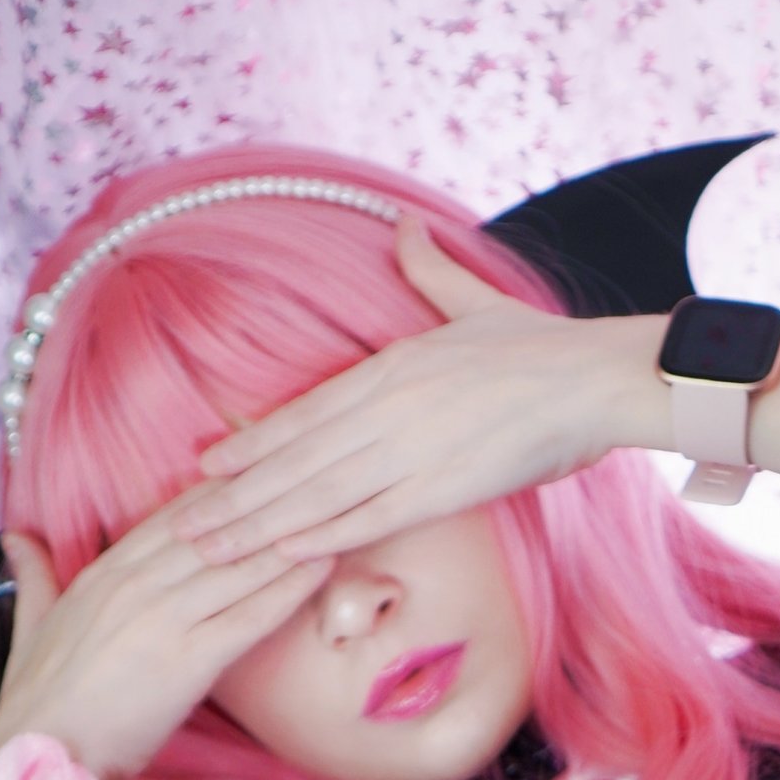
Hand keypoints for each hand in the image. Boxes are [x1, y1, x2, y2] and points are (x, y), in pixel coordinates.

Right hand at [0, 501, 334, 779]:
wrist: (41, 755)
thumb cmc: (39, 701)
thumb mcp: (30, 624)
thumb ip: (34, 575)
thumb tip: (18, 536)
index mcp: (102, 573)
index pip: (172, 519)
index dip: (219, 492)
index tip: (258, 469)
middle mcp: (135, 585)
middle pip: (213, 530)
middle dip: (265, 502)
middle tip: (312, 477)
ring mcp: (164, 619)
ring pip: (237, 565)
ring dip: (288, 537)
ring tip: (332, 511)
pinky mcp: (189, 661)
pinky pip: (250, 614)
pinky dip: (289, 587)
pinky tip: (322, 567)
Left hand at [172, 215, 671, 564]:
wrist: (598, 377)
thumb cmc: (544, 347)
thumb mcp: (476, 300)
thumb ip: (429, 270)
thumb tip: (403, 225)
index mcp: (391, 367)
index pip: (304, 412)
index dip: (250, 444)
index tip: (205, 467)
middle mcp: (388, 408)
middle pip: (294, 460)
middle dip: (233, 498)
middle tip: (181, 526)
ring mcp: (413, 450)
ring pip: (318, 493)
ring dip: (259, 526)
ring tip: (210, 549)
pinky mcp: (445, 487)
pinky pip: (371, 517)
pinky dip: (323, 535)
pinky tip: (283, 554)